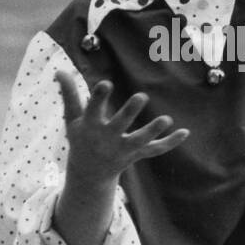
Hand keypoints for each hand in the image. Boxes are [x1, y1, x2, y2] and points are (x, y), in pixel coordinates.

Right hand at [54, 71, 189, 183]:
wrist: (89, 174)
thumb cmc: (81, 139)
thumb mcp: (72, 119)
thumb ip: (69, 94)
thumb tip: (59, 71)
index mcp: (91, 126)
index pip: (93, 110)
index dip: (99, 97)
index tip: (106, 83)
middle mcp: (107, 138)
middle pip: (120, 125)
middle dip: (129, 112)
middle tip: (141, 97)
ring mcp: (123, 148)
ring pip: (140, 140)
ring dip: (153, 131)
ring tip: (166, 119)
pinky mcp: (136, 154)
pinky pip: (155, 150)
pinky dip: (170, 143)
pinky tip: (185, 132)